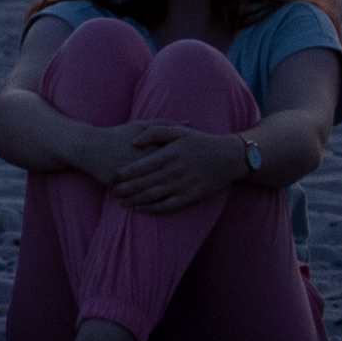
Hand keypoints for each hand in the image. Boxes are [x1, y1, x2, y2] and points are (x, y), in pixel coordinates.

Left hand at [109, 121, 243, 214]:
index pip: (139, 167)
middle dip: (124, 190)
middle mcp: (172, 172)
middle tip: (112, 192)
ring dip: (134, 201)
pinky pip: (166, 206)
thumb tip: (133, 141)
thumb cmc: (201, 142)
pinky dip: (151, 209)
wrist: (228, 157)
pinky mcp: (190, 197)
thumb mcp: (179, 131)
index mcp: (168, 155)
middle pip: (142, 184)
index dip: (123, 174)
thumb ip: (154, 132)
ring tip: (121, 203)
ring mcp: (181, 186)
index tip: (112, 177)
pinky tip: (139, 209)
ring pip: (151, 196)